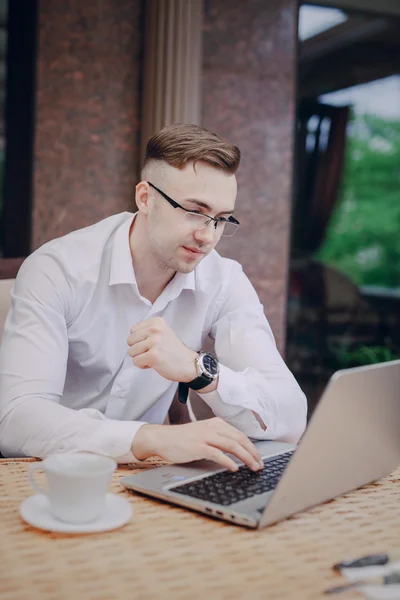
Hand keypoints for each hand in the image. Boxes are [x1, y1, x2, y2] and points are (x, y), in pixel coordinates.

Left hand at [127, 317, 197, 381]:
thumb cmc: (174, 351)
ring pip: (131, 352)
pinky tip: (154, 363)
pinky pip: (136, 361)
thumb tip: (131, 338)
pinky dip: (143, 365)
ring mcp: (154, 342)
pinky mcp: (153, 355)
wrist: (189, 364)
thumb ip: (148, 331)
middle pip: (129, 340)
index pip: (133, 330)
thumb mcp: (163, 332)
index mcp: (157, 322)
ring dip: (140, 358)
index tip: (152, 344)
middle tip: (152, 352)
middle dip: (138, 349)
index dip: (140, 340)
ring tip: (154, 357)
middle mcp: (155, 329)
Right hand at [132, 418, 263, 471]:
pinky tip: (234, 468)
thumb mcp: (204, 434)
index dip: (252, 447)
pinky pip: (217, 454)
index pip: (240, 435)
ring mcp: (205, 436)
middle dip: (253, 453)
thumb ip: (218, 439)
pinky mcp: (198, 446)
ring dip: (245, 458)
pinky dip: (228, 461)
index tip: (259, 458)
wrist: (162, 438)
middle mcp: (213, 427)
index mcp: (216, 423)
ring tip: (253, 467)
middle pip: (240, 439)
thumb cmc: (183, 439)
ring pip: (232, 446)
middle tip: (260, 465)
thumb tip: (237, 452)